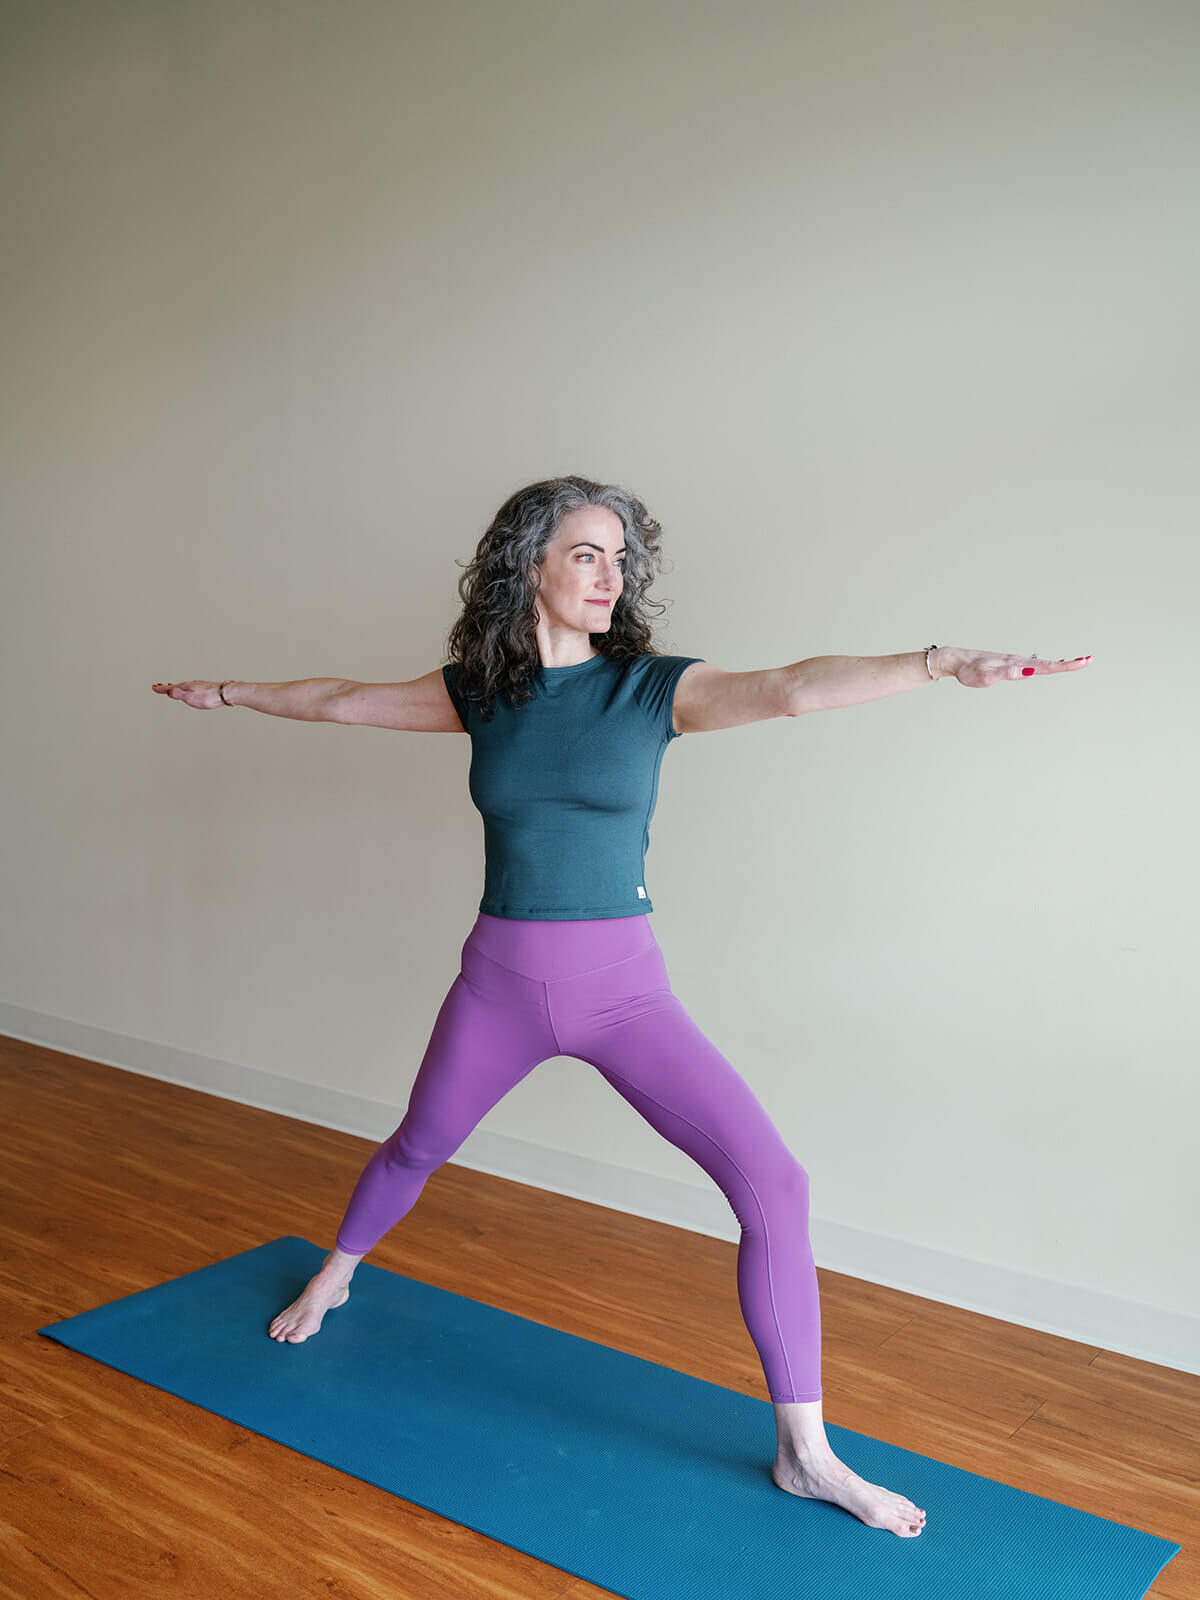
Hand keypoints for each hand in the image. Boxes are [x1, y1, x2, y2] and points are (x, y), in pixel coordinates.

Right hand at [151, 680, 225, 708]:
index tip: (154, 688)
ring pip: (184, 685)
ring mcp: (199, 685)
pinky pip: (192, 687)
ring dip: (176, 687)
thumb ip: (178, 694)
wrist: (226, 693)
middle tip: (159, 686)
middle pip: (176, 685)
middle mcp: (192, 684)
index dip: (162, 689)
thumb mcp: (189, 698)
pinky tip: (190, 689)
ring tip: (172, 687)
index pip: (170, 688)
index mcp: (186, 686)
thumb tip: (167, 692)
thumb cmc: (209, 697)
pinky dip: (186, 688)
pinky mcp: (206, 688)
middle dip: (167, 687)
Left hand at [938, 649, 1092, 687]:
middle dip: (1069, 663)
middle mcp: (1018, 661)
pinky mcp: (1009, 664)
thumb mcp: (986, 675)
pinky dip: (1046, 664)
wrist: (956, 660)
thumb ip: (1006, 673)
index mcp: (1016, 664)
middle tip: (1089, 660)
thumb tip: (1028, 671)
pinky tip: (1049, 665)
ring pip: (1042, 663)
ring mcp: (1015, 662)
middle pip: (1048, 663)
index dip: (1065, 666)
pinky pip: (1033, 664)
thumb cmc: (969, 670)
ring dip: (1060, 664)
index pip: (1046, 666)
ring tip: (1077, 662)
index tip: (1083, 661)